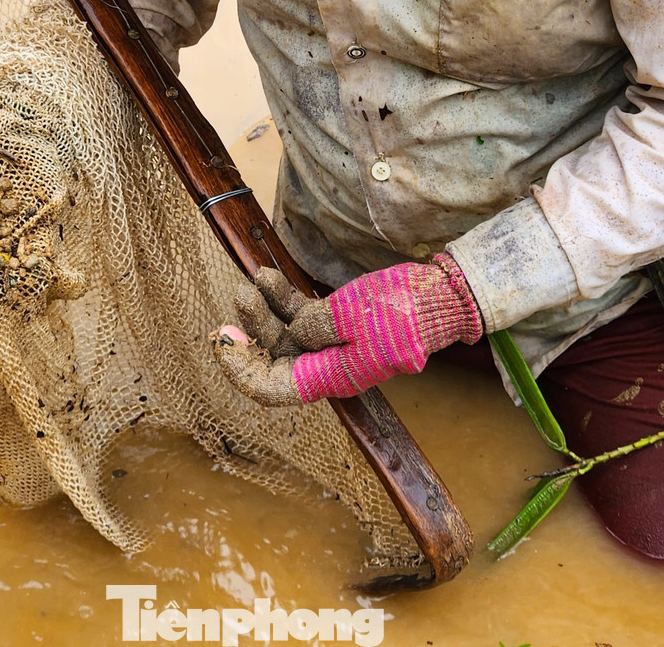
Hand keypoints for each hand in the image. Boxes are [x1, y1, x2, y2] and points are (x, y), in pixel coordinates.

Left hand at [211, 255, 483, 405]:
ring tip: (254, 279)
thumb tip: (292, 329)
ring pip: (283, 332)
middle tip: (239, 297)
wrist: (440, 296)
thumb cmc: (406, 310)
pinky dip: (282, 297)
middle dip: (253, 329)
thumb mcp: (358, 316)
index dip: (243, 370)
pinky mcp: (336, 321)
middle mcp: (327, 366)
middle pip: (274, 355)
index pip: (274, 387)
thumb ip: (317, 324)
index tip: (223, 341)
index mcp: (333, 377)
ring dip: (264, 309)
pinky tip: (267, 275)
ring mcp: (330, 343)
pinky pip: (299, 314)